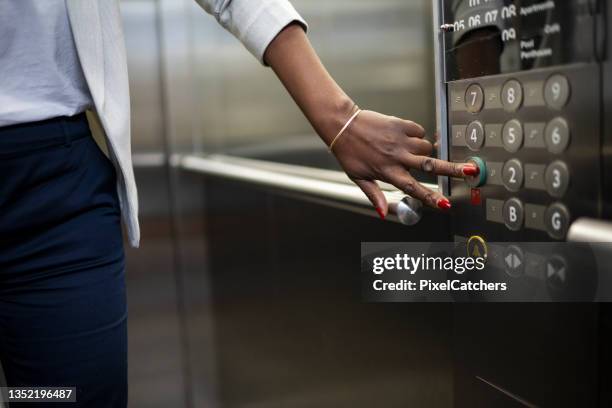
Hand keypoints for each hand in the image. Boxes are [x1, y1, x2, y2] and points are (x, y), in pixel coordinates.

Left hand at [331, 110, 476, 217]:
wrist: (342, 125)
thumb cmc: (349, 152)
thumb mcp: (359, 177)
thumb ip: (374, 195)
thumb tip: (383, 213)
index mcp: (388, 172)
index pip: (414, 188)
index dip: (431, 198)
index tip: (447, 205)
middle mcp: (397, 156)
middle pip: (431, 165)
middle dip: (453, 169)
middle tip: (471, 170)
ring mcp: (400, 139)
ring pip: (426, 147)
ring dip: (426, 152)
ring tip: (412, 152)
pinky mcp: (400, 124)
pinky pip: (420, 131)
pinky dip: (418, 135)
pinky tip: (406, 138)